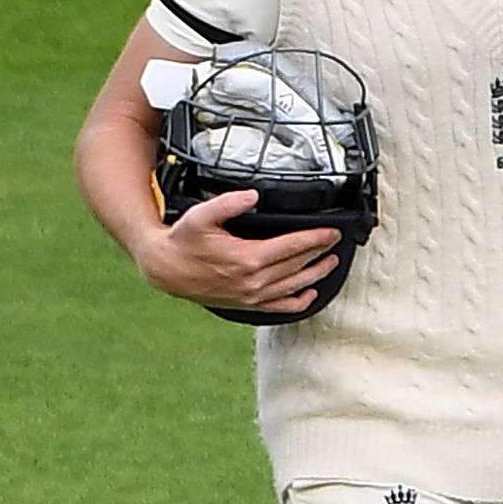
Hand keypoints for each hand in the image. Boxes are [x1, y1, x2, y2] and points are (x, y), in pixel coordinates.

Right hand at [137, 191, 342, 315]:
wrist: (166, 270)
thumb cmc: (183, 240)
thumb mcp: (202, 215)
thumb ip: (229, 203)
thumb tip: (254, 195)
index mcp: (247, 258)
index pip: (293, 246)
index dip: (316, 238)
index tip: (333, 231)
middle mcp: (253, 281)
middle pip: (297, 265)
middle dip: (320, 252)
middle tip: (337, 241)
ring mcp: (250, 296)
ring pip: (293, 287)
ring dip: (315, 275)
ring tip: (331, 263)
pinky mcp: (245, 305)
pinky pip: (278, 308)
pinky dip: (297, 302)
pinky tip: (309, 294)